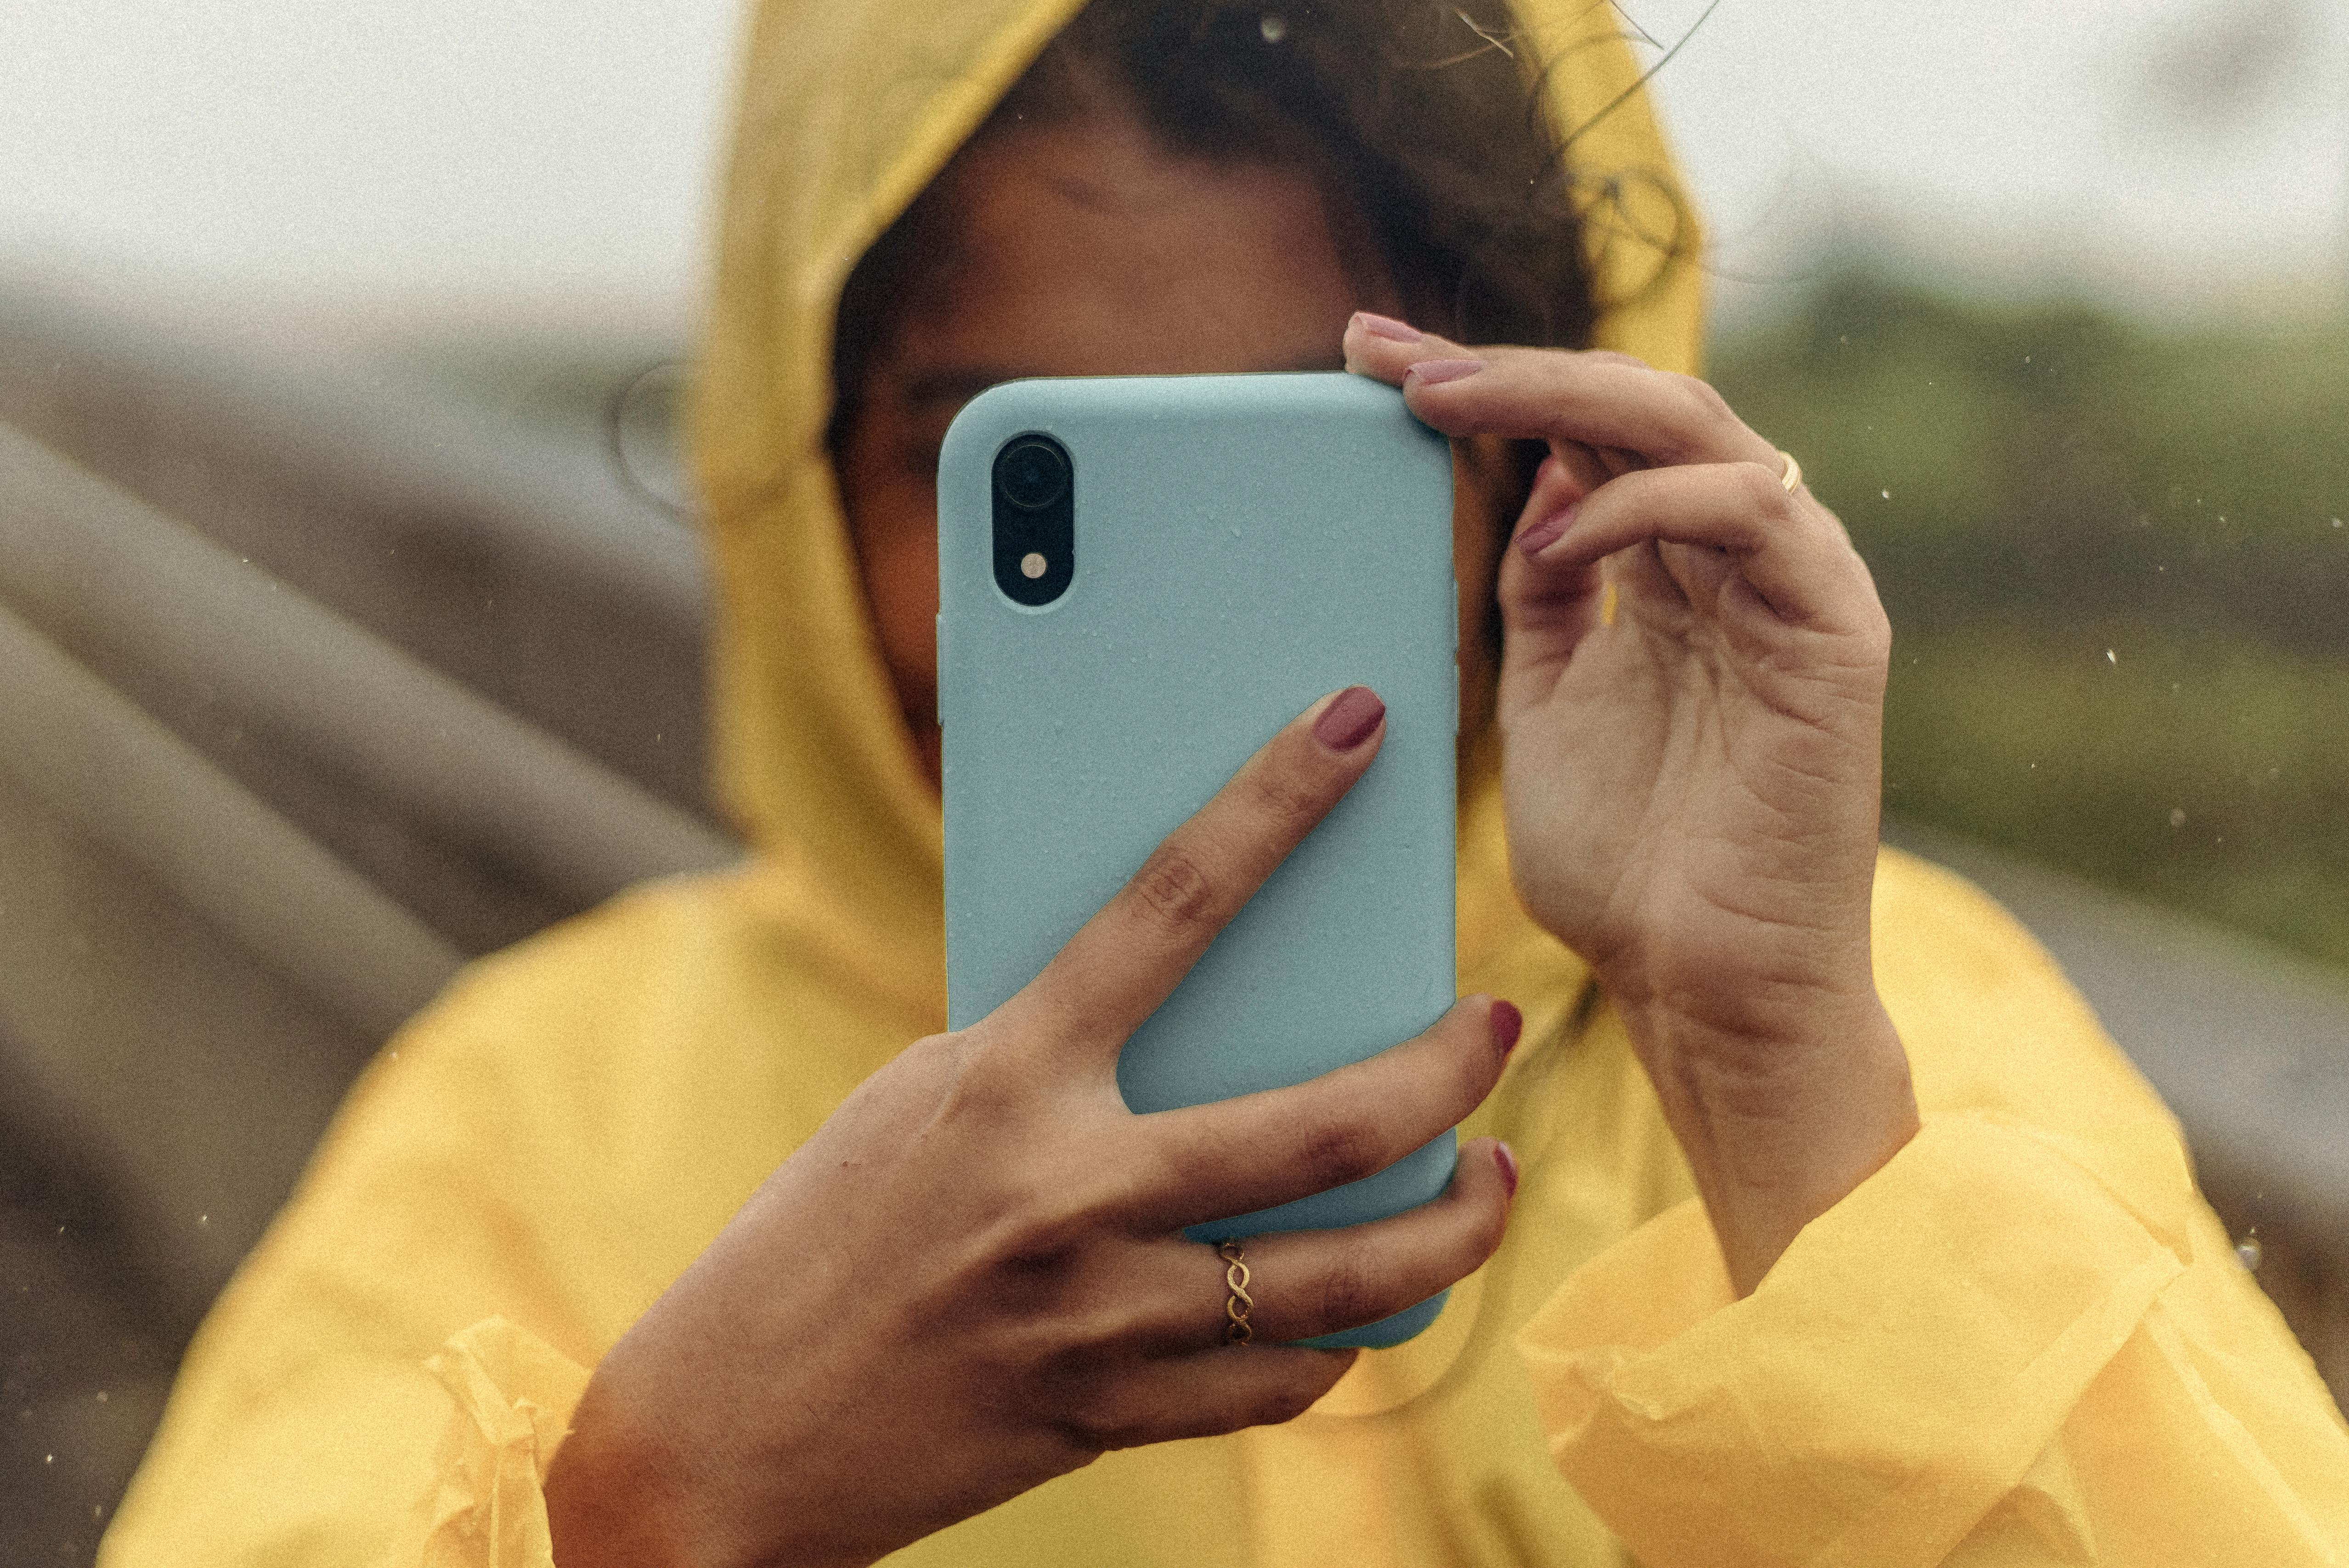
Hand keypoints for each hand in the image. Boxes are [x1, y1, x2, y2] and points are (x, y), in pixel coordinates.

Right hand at [544, 689, 1521, 1567]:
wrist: (723, 1437)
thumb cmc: (818, 1236)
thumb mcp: (921, 1102)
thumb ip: (1050, 1058)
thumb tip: (1197, 1014)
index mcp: (1004, 1080)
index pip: (1167, 907)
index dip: (1275, 803)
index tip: (1360, 725)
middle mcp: (1068, 1196)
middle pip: (1324, 1126)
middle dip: (1446, 1066)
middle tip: (1499, 1024)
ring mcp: (1101, 1320)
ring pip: (1346, 1279)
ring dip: (1456, 1225)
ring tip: (1495, 1177)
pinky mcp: (1113, 1415)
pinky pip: (1281, 1379)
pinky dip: (1340, 1335)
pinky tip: (1368, 1300)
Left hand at [1345, 315, 1917, 1292]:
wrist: (1704, 992)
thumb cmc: (1627, 869)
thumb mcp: (1547, 704)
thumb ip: (1542, 597)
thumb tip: (1521, 495)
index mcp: (1674, 571)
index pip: (1581, 436)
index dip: (1478, 389)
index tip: (1363, 358)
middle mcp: (1739, 559)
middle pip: (1630, 409)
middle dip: (1503, 368)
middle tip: (1386, 355)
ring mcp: (1795, 586)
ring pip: (1692, 428)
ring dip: (1561, 399)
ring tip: (1442, 402)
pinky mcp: (1836, 632)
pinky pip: (1755, 513)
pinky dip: (1650, 504)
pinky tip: (1563, 529)